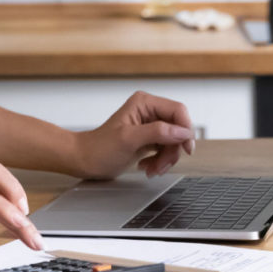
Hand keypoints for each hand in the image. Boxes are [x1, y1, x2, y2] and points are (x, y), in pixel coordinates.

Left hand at [73, 91, 194, 179]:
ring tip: (151, 168)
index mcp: (144, 103)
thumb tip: (182, 131)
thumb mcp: (129, 139)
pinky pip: (166, 150)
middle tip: (161, 165)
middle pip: (178, 129)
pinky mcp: (149, 139)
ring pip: (174, 142)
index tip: (185, 149)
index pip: (178, 110)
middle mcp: (149, 111)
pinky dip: (160, 161)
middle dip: (172, 150)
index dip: (185, 129)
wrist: (86, 160)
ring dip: (165, 159)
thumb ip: (157, 132)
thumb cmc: (100, 148)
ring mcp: (150, 125)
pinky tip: (147, 166)